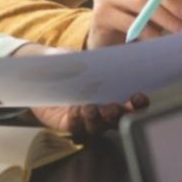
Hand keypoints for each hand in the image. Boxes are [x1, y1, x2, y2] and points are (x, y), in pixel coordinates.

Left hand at [12, 43, 149, 140]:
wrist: (44, 72)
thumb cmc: (71, 64)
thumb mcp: (88, 59)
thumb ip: (101, 60)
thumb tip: (115, 55)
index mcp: (112, 96)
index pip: (131, 105)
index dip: (138, 105)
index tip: (138, 96)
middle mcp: (102, 111)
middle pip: (116, 120)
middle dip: (117, 115)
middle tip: (113, 107)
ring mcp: (85, 119)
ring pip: (96, 127)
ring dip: (96, 119)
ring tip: (91, 108)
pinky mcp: (67, 123)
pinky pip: (75, 127)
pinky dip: (77, 120)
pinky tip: (76, 110)